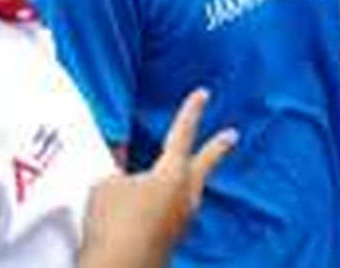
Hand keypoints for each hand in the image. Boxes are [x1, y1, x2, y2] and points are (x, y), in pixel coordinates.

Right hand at [78, 89, 236, 267]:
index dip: (191, 112)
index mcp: (173, 174)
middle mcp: (185, 198)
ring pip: (185, 195)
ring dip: (178, 186)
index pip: (182, 134)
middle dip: (217, 148)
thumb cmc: (115, 223)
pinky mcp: (170, 244)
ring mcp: (181, 224)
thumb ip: (119, 173)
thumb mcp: (107, 185)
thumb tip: (123, 176)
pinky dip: (157, 212)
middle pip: (204, 165)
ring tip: (152, 186)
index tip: (203, 94)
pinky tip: (138, 220)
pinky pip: (167, 218)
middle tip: (232, 135)